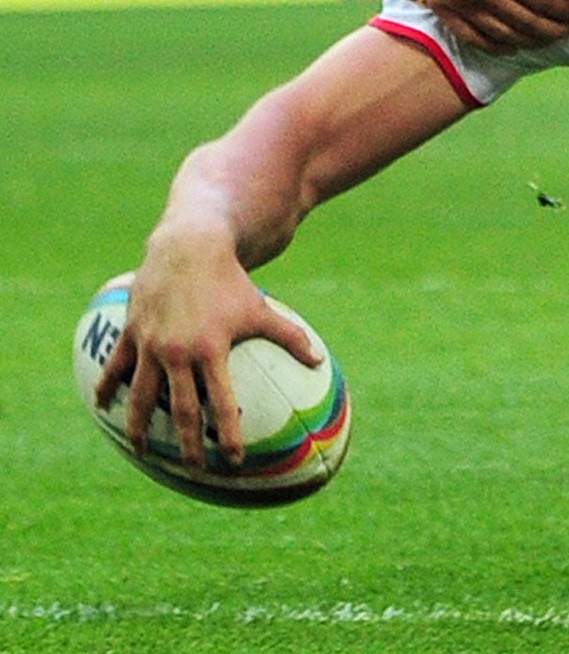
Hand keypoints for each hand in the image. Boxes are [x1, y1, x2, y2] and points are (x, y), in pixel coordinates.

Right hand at [95, 235, 316, 468]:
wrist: (189, 248)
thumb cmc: (230, 282)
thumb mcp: (261, 309)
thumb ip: (289, 336)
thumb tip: (319, 360)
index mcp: (211, 351)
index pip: (220, 404)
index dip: (227, 434)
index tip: (234, 460)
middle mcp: (177, 353)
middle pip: (180, 410)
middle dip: (187, 443)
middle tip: (194, 468)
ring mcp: (150, 345)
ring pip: (140, 396)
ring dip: (139, 426)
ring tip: (141, 449)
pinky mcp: (131, 334)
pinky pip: (116, 367)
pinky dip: (107, 387)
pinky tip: (102, 405)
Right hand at [419, 0, 568, 51]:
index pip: (541, 1)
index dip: (563, 12)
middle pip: (523, 23)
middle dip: (552, 30)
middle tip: (567, 29)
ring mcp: (455, 0)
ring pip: (500, 34)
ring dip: (529, 41)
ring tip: (547, 37)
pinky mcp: (440, 6)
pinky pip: (471, 37)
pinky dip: (495, 46)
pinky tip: (514, 45)